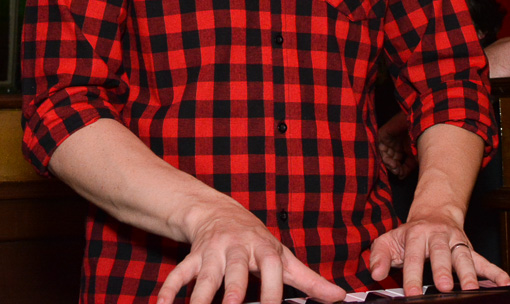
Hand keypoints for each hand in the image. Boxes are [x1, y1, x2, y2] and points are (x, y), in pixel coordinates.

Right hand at [156, 195, 345, 303]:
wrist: (220, 213)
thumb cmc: (258, 242)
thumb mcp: (283, 257)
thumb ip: (309, 280)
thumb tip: (340, 298)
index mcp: (265, 249)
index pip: (272, 270)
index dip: (273, 292)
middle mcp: (239, 248)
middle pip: (236, 271)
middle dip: (233, 291)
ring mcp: (213, 251)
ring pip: (205, 275)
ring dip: (200, 294)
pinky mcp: (193, 256)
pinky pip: (178, 273)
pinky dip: (169, 289)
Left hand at [368, 209, 509, 295]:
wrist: (434, 212)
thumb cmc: (410, 234)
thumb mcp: (389, 239)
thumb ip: (380, 255)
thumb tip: (376, 273)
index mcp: (416, 234)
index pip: (413, 256)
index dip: (411, 275)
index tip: (411, 293)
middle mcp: (438, 236)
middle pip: (441, 253)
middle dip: (444, 270)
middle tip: (445, 286)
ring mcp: (456, 242)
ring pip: (464, 256)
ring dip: (468, 273)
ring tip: (471, 289)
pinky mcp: (470, 249)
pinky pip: (484, 260)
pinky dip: (496, 272)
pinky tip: (506, 283)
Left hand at [377, 114, 417, 178]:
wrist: (419, 124)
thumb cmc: (420, 139)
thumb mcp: (415, 157)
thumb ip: (407, 168)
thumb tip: (400, 177)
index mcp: (403, 149)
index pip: (397, 163)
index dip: (399, 170)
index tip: (401, 174)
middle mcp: (395, 145)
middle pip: (390, 160)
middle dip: (393, 168)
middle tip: (397, 171)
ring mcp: (388, 140)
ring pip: (384, 156)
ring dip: (389, 164)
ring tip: (394, 166)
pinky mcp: (383, 135)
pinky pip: (379, 148)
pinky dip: (384, 156)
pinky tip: (390, 160)